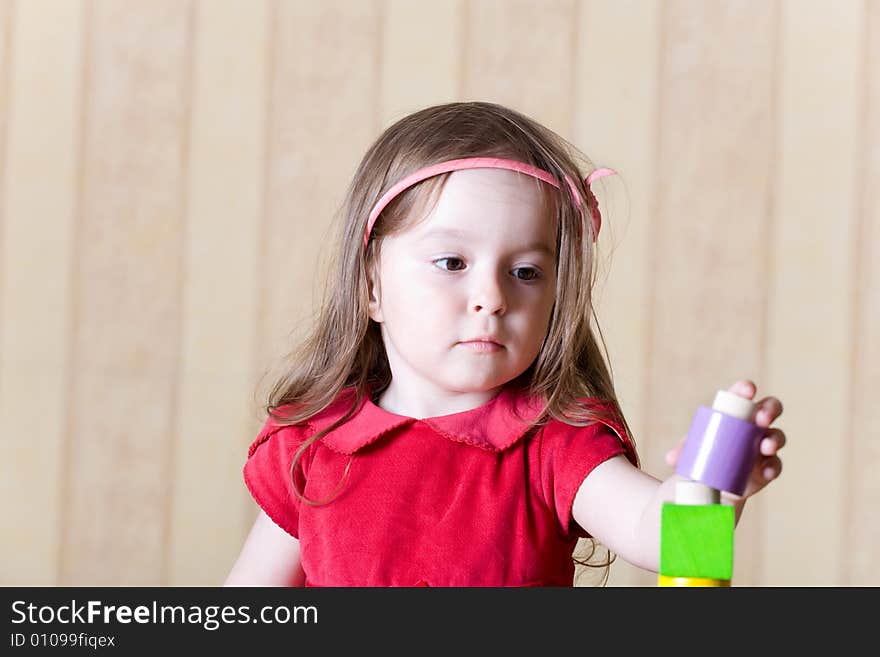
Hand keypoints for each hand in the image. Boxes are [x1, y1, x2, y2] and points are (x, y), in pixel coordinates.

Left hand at [665, 379, 785, 500]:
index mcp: (734, 413)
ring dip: (774, 439)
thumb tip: (671, 458)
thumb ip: (681, 451)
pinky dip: (774, 467)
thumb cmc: (701, 457)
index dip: (746, 389)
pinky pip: (776, 465)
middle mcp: (754, 425)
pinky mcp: (767, 467)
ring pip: (776, 436)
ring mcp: (763, 446)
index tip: (748, 390)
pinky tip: (767, 472)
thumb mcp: (689, 451)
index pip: (743, 395)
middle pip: (769, 409)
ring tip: (766, 446)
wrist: (709, 485)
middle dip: (769, 410)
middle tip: (761, 418)